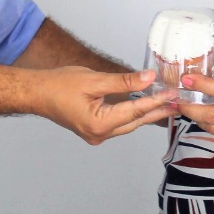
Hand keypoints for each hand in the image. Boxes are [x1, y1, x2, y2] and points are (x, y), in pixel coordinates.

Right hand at [34, 67, 173, 144]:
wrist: (37, 93)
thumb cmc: (59, 85)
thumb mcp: (94, 80)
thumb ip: (124, 81)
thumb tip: (148, 78)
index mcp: (99, 124)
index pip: (135, 111)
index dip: (156, 101)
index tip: (172, 93)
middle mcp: (99, 134)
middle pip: (135, 121)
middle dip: (156, 111)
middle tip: (177, 102)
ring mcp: (96, 135)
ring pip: (128, 124)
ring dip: (145, 113)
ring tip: (165, 103)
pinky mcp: (94, 130)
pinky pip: (119, 123)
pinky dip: (132, 114)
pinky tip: (143, 106)